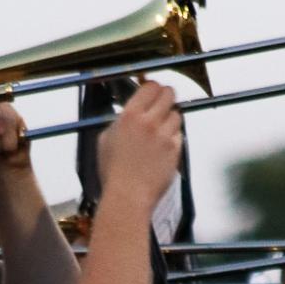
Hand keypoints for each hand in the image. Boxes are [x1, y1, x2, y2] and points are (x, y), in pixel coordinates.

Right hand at [96, 81, 181, 211]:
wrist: (127, 197)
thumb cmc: (113, 173)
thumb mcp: (105, 140)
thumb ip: (119, 121)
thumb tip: (128, 112)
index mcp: (129, 116)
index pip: (150, 87)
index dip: (153, 88)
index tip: (152, 92)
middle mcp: (149, 122)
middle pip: (169, 94)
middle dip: (166, 98)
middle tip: (162, 105)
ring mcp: (164, 136)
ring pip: (177, 114)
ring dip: (170, 119)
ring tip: (160, 130)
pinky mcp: (175, 150)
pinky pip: (179, 134)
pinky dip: (173, 137)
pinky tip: (162, 147)